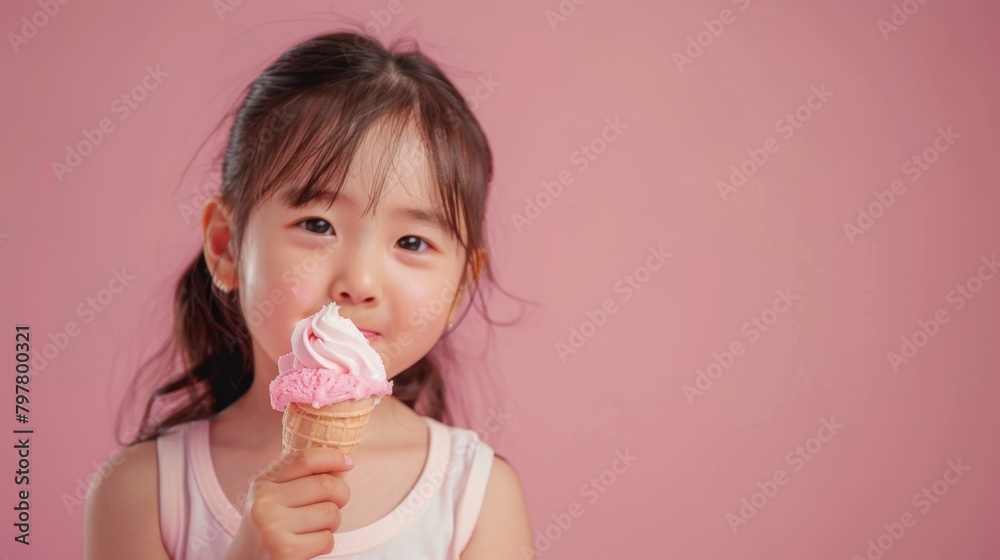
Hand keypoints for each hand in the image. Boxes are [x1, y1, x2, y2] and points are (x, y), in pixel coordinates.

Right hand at [224, 448, 353, 559]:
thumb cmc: (269, 527)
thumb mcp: (272, 496)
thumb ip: (298, 478)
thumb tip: (342, 461)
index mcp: (262, 483)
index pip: (304, 459)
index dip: (332, 457)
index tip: (349, 462)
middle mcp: (264, 502)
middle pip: (327, 485)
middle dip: (342, 494)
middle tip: (335, 504)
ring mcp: (273, 527)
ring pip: (331, 513)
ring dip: (332, 523)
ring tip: (313, 529)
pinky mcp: (285, 551)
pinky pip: (327, 540)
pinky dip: (324, 544)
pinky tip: (306, 546)